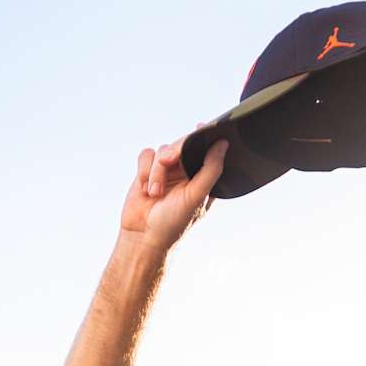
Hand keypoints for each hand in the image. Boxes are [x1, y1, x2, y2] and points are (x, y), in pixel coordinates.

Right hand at [119, 138, 227, 253]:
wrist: (142, 237)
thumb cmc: (173, 223)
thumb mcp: (197, 197)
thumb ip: (211, 170)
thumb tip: (222, 144)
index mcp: (202, 178)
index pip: (206, 150)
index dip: (204, 137)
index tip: (202, 128)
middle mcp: (185, 172)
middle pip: (182, 144)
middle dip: (174, 152)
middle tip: (167, 161)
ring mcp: (166, 171)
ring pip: (162, 150)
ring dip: (156, 170)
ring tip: (155, 192)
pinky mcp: (146, 172)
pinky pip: (146, 155)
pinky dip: (144, 170)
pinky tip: (146, 188)